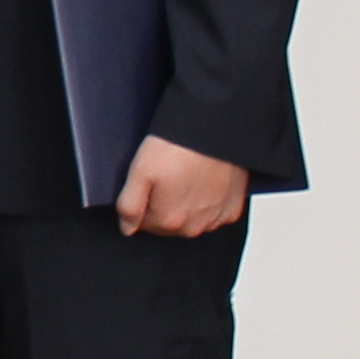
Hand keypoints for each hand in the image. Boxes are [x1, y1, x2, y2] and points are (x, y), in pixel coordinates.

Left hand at [117, 135, 248, 237]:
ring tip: (185, 177)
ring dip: (185, 206)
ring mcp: (216, 219)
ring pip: (191, 221)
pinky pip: (213, 215)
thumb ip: (129, 206)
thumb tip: (127, 229)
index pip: (144, 224)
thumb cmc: (176, 147)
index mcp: (169, 220)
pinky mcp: (232, 210)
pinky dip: (207, 203)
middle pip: (168, 224)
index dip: (142, 203)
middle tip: (166, 177)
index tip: (148, 183)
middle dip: (163, 206)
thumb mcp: (140, 172)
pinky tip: (203, 183)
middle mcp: (194, 227)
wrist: (214, 130)